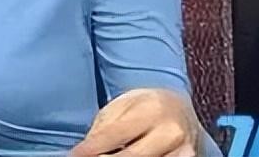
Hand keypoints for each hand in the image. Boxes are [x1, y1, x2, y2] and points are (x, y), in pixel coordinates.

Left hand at [71, 88, 201, 156]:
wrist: (182, 109)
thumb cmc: (145, 107)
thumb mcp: (122, 106)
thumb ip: (104, 128)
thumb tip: (85, 151)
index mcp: (151, 109)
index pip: (115, 134)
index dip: (91, 149)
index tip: (74, 156)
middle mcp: (171, 131)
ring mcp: (184, 152)